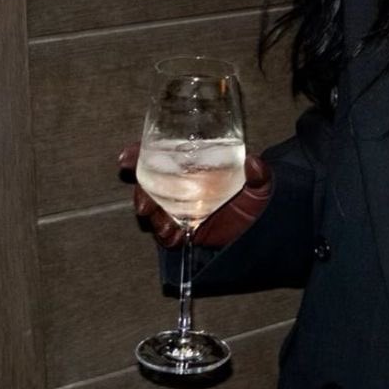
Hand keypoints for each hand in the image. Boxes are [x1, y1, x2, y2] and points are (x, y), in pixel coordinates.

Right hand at [118, 142, 272, 248]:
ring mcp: (179, 208)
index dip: (139, 154)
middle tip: (143, 202)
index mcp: (192, 165)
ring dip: (150, 213)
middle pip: (147, 182)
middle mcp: (180, 184)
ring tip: (157, 219)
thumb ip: (259, 173)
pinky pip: (166, 233)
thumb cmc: (255, 197)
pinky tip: (171, 234)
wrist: (259, 227)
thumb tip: (254, 162)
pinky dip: (165, 234)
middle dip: (139, 190)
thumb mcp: (261, 182)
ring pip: (152, 208)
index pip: (159, 154)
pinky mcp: (184, 229)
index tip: (127, 156)